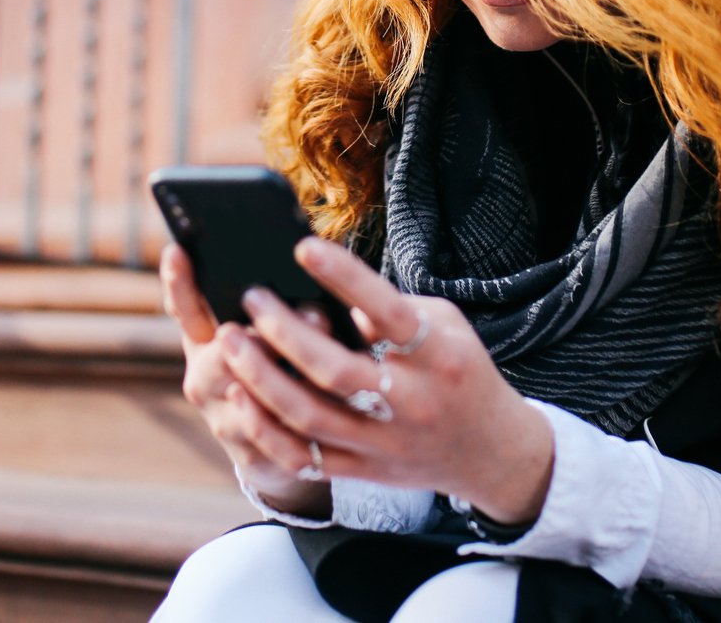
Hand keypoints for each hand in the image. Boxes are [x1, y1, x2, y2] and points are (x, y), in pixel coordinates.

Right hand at [160, 244, 330, 517]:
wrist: (279, 443)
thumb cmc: (277, 364)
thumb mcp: (263, 329)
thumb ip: (268, 303)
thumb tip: (301, 257)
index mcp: (202, 343)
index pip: (185, 309)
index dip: (179, 283)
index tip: (179, 251)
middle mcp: (204, 381)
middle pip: (220, 357)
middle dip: (263, 337)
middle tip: (310, 314)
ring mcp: (224, 421)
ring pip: (248, 400)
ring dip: (285, 378)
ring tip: (321, 358)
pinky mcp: (251, 455)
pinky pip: (272, 442)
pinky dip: (296, 421)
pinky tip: (321, 406)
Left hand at [224, 237, 554, 524]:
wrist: (492, 452)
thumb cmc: (460, 370)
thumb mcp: (446, 326)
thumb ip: (391, 309)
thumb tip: (327, 288)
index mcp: (437, 355)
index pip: (386, 310)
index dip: (345, 277)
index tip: (303, 248)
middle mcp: (411, 402)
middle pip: (335, 371)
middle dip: (284, 332)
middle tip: (251, 299)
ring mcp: (384, 442)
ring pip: (309, 417)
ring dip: (260, 379)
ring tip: (228, 342)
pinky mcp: (364, 471)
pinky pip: (304, 458)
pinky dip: (266, 430)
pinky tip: (240, 398)